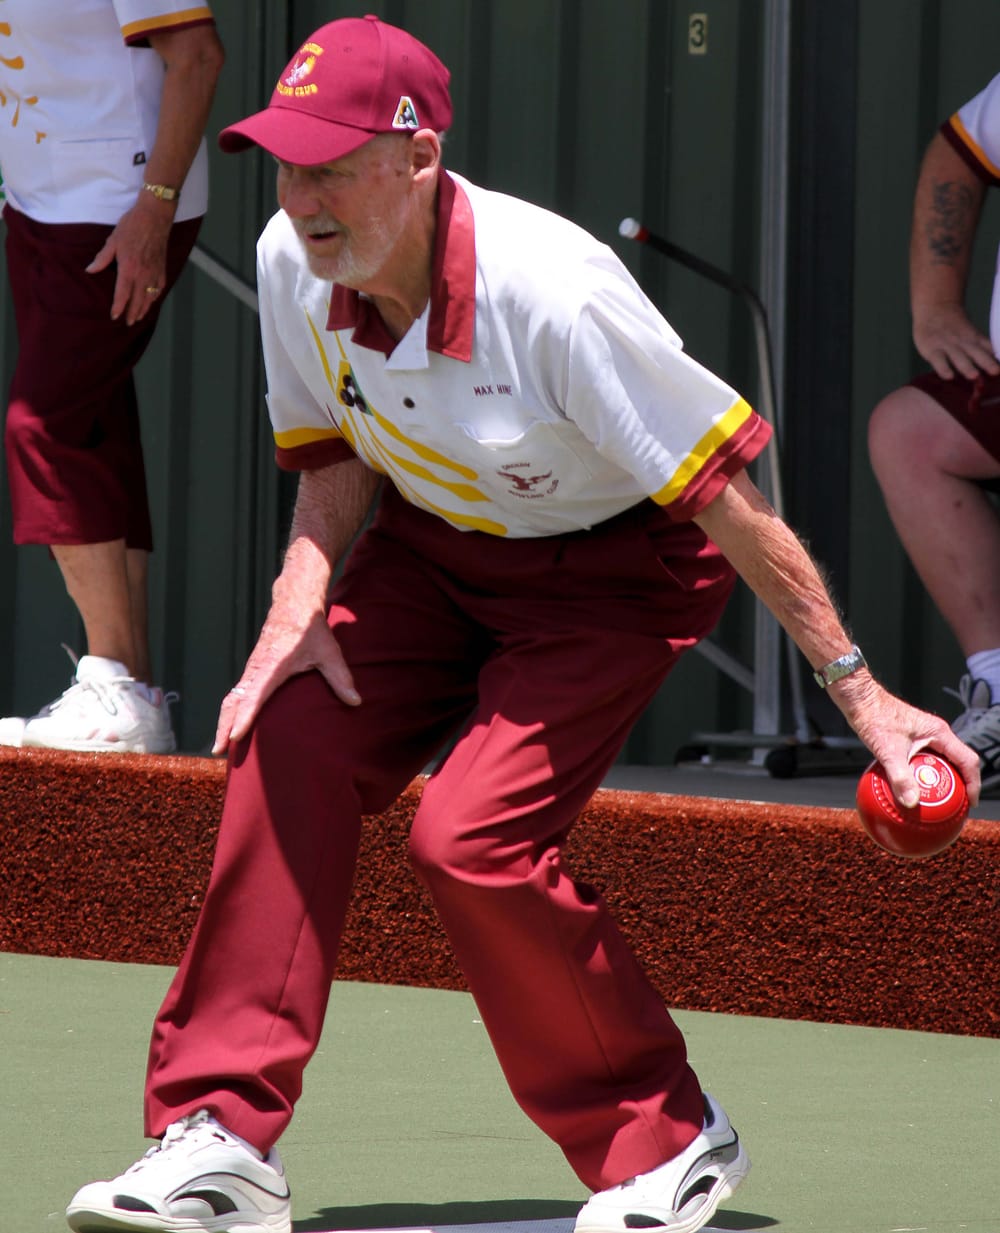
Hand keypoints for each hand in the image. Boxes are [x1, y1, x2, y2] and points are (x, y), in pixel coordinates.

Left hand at [86, 197, 172, 325]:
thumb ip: (102, 258)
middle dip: (132, 313)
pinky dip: (155, 296)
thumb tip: (90, 270)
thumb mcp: (113, 241)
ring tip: (139, 317)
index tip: (115, 316)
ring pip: (150, 297)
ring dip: (144, 308)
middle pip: (137, 300)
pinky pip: (159, 287)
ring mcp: (154, 273)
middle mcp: (143, 275)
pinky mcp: (162, 268)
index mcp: (129, 269)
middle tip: (128, 323)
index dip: (118, 307)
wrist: (154, 217)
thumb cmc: (132, 226)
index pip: (122, 294)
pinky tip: (152, 300)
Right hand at [213, 605, 360, 755]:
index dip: (245, 717)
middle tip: (217, 751)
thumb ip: (341, 678)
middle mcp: (256, 669)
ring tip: (219, 747)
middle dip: (223, 726)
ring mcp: (251, 669)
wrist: (294, 604)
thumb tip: (356, 702)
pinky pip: (236, 693)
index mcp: (272, 667)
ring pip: (231, 698)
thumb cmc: (311, 629)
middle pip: (232, 701)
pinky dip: (229, 710)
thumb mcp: (329, 653)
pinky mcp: (252, 669)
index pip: (254, 696)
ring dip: (222, 720)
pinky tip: (230, 725)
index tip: (236, 737)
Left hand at [834, 674, 980, 807]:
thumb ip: (900, 777)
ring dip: (943, 780)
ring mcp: (924, 735)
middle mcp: (936, 733)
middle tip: (957, 807)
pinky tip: (913, 788)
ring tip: (938, 802)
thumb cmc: (874, 716)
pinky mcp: (912, 738)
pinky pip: (926, 759)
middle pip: (959, 762)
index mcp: (939, 733)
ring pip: (943, 761)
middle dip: (961, 784)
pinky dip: (925, 775)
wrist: (859, 698)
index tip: (970, 803)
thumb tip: (911, 802)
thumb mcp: (887, 750)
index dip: (973, 783)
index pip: (968, 760)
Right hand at [912, 303, 999, 380]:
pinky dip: (943, 368)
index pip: (989, 348)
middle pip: (977, 353)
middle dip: (987, 363)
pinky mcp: (931, 350)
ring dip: (967, 367)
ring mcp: (947, 345)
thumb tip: (996, 362)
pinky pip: (938, 360)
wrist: (935, 307)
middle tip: (995, 371)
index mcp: (975, 338)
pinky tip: (949, 377)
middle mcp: (964, 342)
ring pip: (958, 357)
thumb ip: (982, 347)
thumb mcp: (970, 333)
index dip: (996, 358)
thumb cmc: (954, 327)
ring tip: (974, 376)